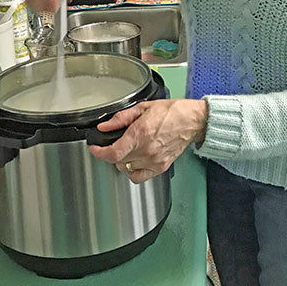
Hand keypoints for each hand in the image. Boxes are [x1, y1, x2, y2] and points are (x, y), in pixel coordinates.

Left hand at [89, 99, 207, 183]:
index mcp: (140, 134)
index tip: (94, 149)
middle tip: (115, 142)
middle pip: (118, 161)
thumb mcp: (143, 108)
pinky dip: (132, 171)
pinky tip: (134, 161)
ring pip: (126, 169)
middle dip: (112, 152)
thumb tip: (104, 126)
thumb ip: (121, 118)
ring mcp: (154, 161)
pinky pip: (139, 177)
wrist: (191, 121)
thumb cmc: (171, 112)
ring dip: (122, 161)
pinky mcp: (161, 167)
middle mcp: (147, 150)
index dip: (99, 153)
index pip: (113, 153)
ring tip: (127, 149)